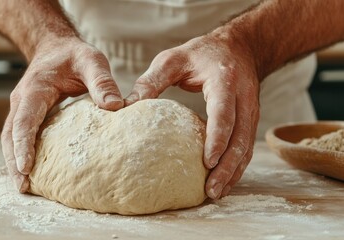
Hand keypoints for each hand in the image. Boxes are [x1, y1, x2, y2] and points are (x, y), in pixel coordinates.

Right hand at [2, 38, 123, 191]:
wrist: (55, 47)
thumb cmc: (73, 54)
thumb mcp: (92, 61)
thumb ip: (102, 81)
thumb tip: (116, 107)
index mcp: (35, 89)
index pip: (24, 120)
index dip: (23, 145)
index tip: (25, 168)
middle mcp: (23, 100)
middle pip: (10, 134)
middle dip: (13, 161)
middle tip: (22, 188)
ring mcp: (22, 108)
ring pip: (10, 137)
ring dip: (14, 161)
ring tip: (23, 187)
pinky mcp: (28, 114)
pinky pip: (19, 135)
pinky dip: (21, 153)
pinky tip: (30, 171)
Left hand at [125, 30, 259, 198]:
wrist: (240, 47)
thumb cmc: (201, 53)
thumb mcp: (173, 59)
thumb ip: (151, 80)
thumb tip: (127, 105)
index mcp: (224, 81)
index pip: (224, 113)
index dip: (217, 138)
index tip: (207, 162)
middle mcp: (243, 98)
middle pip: (240, 137)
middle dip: (227, 166)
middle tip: (211, 191)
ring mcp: (251, 110)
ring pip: (247, 146)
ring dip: (234, 172)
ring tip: (216, 194)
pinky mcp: (251, 119)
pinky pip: (247, 146)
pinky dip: (237, 165)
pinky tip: (225, 181)